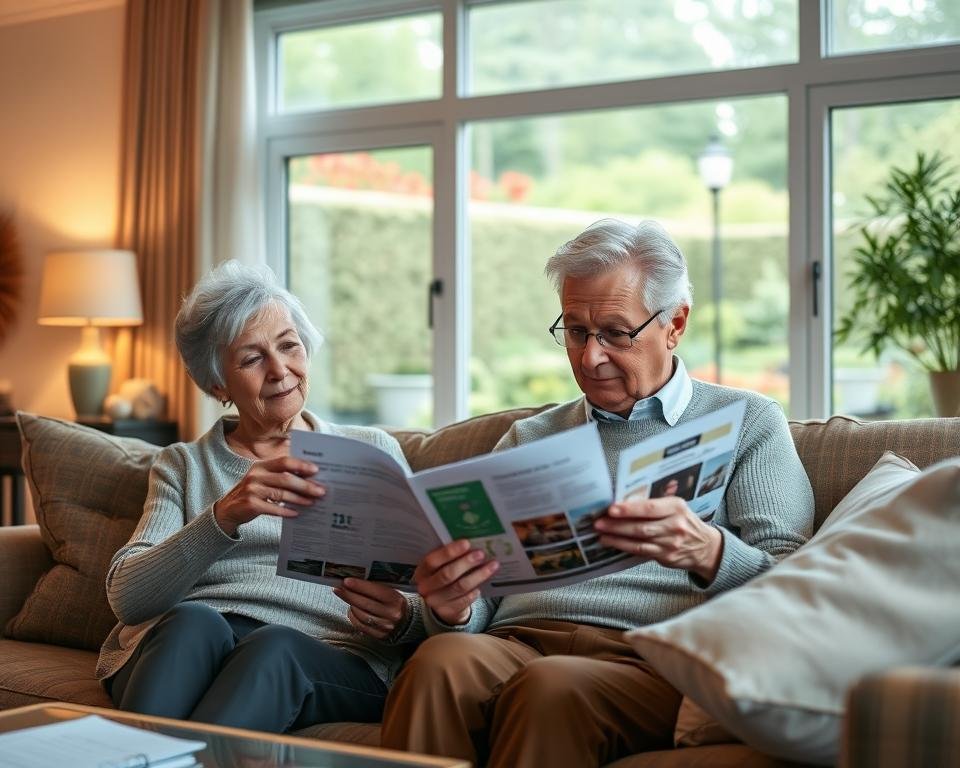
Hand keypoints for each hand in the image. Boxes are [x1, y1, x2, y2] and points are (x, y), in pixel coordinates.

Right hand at [213, 456, 324, 535]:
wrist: (228, 509)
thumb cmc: (252, 492)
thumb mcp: (263, 479)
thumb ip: (280, 476)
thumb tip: (308, 478)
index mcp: (261, 466)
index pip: (284, 461)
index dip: (301, 465)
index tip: (316, 470)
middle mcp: (256, 475)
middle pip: (286, 478)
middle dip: (305, 485)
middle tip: (321, 491)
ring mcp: (252, 490)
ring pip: (281, 493)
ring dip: (299, 499)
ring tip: (312, 502)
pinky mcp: (250, 504)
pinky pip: (273, 508)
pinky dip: (286, 511)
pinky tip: (296, 513)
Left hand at [334, 578, 408, 639]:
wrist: (410, 622)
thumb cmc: (398, 602)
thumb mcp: (394, 591)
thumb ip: (378, 587)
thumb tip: (357, 581)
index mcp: (396, 600)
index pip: (375, 591)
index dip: (359, 585)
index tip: (346, 580)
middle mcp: (391, 614)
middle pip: (365, 603)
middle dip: (349, 594)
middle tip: (338, 588)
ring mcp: (385, 626)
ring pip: (361, 615)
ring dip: (350, 605)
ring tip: (345, 597)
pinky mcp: (380, 636)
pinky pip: (361, 626)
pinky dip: (353, 617)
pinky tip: (351, 610)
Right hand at [414, 539, 499, 624]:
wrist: (443, 603)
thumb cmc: (445, 575)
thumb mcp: (442, 566)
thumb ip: (451, 556)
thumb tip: (472, 541)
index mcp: (422, 571)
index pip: (432, 560)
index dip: (449, 552)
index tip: (467, 543)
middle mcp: (425, 587)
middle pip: (447, 574)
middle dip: (466, 563)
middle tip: (482, 554)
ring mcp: (435, 601)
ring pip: (459, 587)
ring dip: (478, 575)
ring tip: (492, 566)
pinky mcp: (447, 612)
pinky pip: (464, 600)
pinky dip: (474, 592)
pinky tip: (482, 585)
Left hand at [594, 497, 722, 581]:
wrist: (706, 547)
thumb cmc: (685, 522)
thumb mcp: (676, 507)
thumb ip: (656, 503)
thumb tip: (625, 498)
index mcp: (677, 507)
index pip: (650, 508)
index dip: (630, 509)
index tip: (612, 508)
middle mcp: (675, 525)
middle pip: (642, 525)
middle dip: (617, 524)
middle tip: (599, 522)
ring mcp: (670, 543)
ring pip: (639, 540)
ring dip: (617, 537)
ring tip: (601, 533)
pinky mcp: (666, 556)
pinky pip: (640, 551)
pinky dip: (624, 546)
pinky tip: (611, 542)